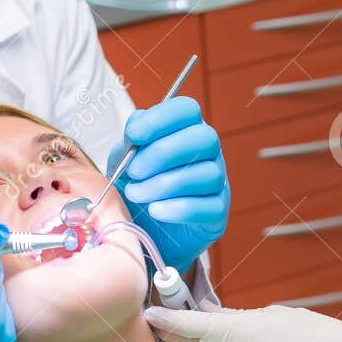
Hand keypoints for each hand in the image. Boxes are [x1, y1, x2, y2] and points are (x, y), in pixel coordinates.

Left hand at [113, 96, 229, 273]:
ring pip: (206, 174)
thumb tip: (137, 124)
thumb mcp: (124, 162)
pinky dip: (178, 209)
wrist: (144, 231)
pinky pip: (207, 207)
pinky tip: (155, 211)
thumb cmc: (137, 188)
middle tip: (134, 171)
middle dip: (163, 153)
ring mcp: (217, 183)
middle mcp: (208, 153)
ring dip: (164, 184)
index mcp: (186, 131)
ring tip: (136, 194)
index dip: (161, 118)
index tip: (133, 135)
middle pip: (204, 139)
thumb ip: (129, 142)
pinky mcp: (217, 214)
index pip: (187, 110)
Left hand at [145, 302, 341, 341]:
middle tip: (163, 320)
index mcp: (241, 333)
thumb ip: (231, 318)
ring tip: (185, 336)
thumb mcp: (270, 316)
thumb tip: (202, 312)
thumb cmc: (315, 334)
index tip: (150, 311)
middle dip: (172, 334)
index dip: (164, 318)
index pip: (187, 327)